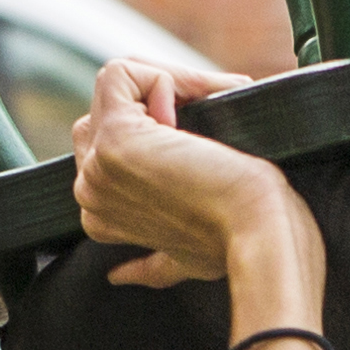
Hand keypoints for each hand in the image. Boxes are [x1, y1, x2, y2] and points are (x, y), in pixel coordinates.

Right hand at [72, 56, 308, 299]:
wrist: (259, 233)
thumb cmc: (237, 243)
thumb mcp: (187, 259)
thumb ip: (150, 268)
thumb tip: (120, 276)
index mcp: (102, 218)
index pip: (103, 145)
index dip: (152, 125)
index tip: (198, 142)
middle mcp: (90, 192)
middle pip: (102, 113)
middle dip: (156, 100)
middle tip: (205, 125)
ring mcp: (96, 166)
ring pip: (111, 89)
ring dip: (165, 84)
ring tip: (204, 107)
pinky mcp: (115, 139)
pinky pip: (119, 74)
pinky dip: (162, 73)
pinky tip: (194, 101)